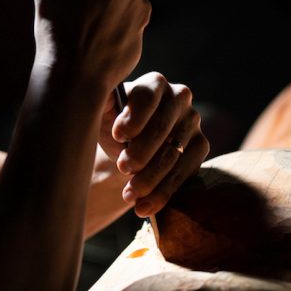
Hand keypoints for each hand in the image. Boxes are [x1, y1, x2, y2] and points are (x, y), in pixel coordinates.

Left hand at [98, 72, 208, 216]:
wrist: (127, 147)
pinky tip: (143, 207)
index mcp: (154, 84)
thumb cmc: (111, 124)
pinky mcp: (201, 147)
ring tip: (128, 195)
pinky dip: (162, 194)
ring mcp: (193, 123)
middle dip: (141, 152)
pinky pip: (184, 173)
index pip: (148, 96)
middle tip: (122, 168)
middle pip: (162, 128)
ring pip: (173, 155)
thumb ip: (99, 102)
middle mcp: (179, 98)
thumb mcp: (101, 113)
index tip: (118, 135)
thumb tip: (89, 93)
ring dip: (149, 179)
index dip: (134, 116)